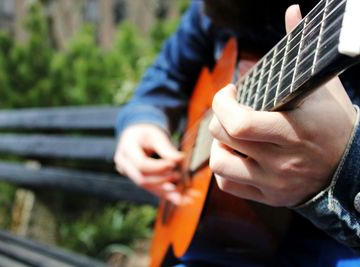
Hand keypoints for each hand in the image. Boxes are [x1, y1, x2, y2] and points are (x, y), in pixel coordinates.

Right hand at [114, 124, 183, 203]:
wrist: (137, 135)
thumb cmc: (147, 133)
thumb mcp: (156, 135)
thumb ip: (166, 148)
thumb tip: (180, 158)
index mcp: (126, 147)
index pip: (141, 163)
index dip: (158, 167)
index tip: (174, 164)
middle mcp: (123, 162)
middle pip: (141, 177)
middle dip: (161, 179)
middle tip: (178, 176)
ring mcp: (126, 172)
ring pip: (144, 186)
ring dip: (162, 190)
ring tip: (179, 191)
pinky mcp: (134, 178)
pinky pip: (148, 188)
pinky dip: (162, 193)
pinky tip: (175, 198)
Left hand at [208, 5, 356, 206]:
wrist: (352, 168)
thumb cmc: (333, 123)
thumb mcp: (321, 87)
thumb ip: (300, 50)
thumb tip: (292, 11)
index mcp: (295, 131)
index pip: (238, 124)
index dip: (222, 103)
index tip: (229, 92)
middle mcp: (283, 161)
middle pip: (224, 138)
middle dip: (218, 118)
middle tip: (229, 110)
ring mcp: (275, 183)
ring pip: (220, 165)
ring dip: (219, 146)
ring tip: (232, 136)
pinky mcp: (270, 198)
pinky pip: (228, 185)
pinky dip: (224, 169)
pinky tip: (237, 156)